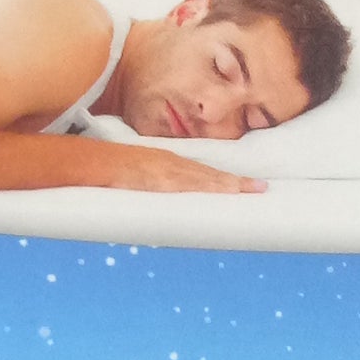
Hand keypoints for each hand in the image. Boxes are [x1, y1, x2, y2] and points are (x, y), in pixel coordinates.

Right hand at [111, 146, 265, 196]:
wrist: (98, 162)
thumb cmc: (114, 171)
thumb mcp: (137, 177)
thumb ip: (151, 185)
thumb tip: (158, 197)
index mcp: (169, 165)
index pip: (202, 173)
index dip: (223, 180)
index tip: (242, 185)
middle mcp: (174, 165)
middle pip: (211, 175)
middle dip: (236, 182)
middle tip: (261, 188)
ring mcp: (171, 171)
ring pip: (207, 178)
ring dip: (230, 184)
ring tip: (252, 189)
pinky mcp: (166, 178)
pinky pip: (195, 184)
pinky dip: (212, 186)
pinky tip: (227, 189)